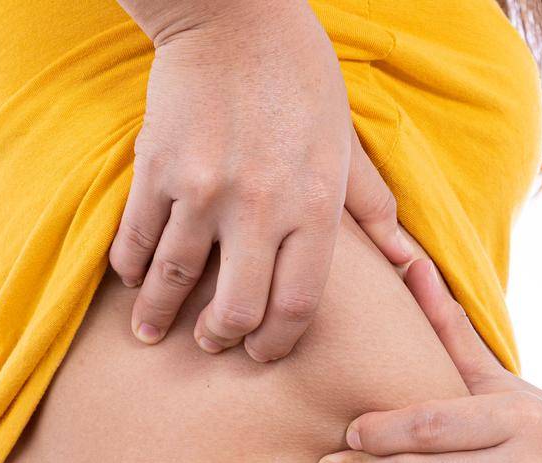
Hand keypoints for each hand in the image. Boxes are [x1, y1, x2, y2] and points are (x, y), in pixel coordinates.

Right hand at [109, 0, 414, 360]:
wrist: (234, 17)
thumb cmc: (301, 80)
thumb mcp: (345, 144)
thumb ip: (371, 209)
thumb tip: (410, 264)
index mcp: (314, 207)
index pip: (296, 305)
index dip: (277, 342)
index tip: (263, 351)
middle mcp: (260, 207)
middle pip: (237, 308)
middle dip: (222, 339)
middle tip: (213, 344)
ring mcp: (203, 190)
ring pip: (175, 280)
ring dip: (159, 316)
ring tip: (151, 331)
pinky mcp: (156, 168)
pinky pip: (136, 238)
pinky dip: (130, 268)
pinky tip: (132, 281)